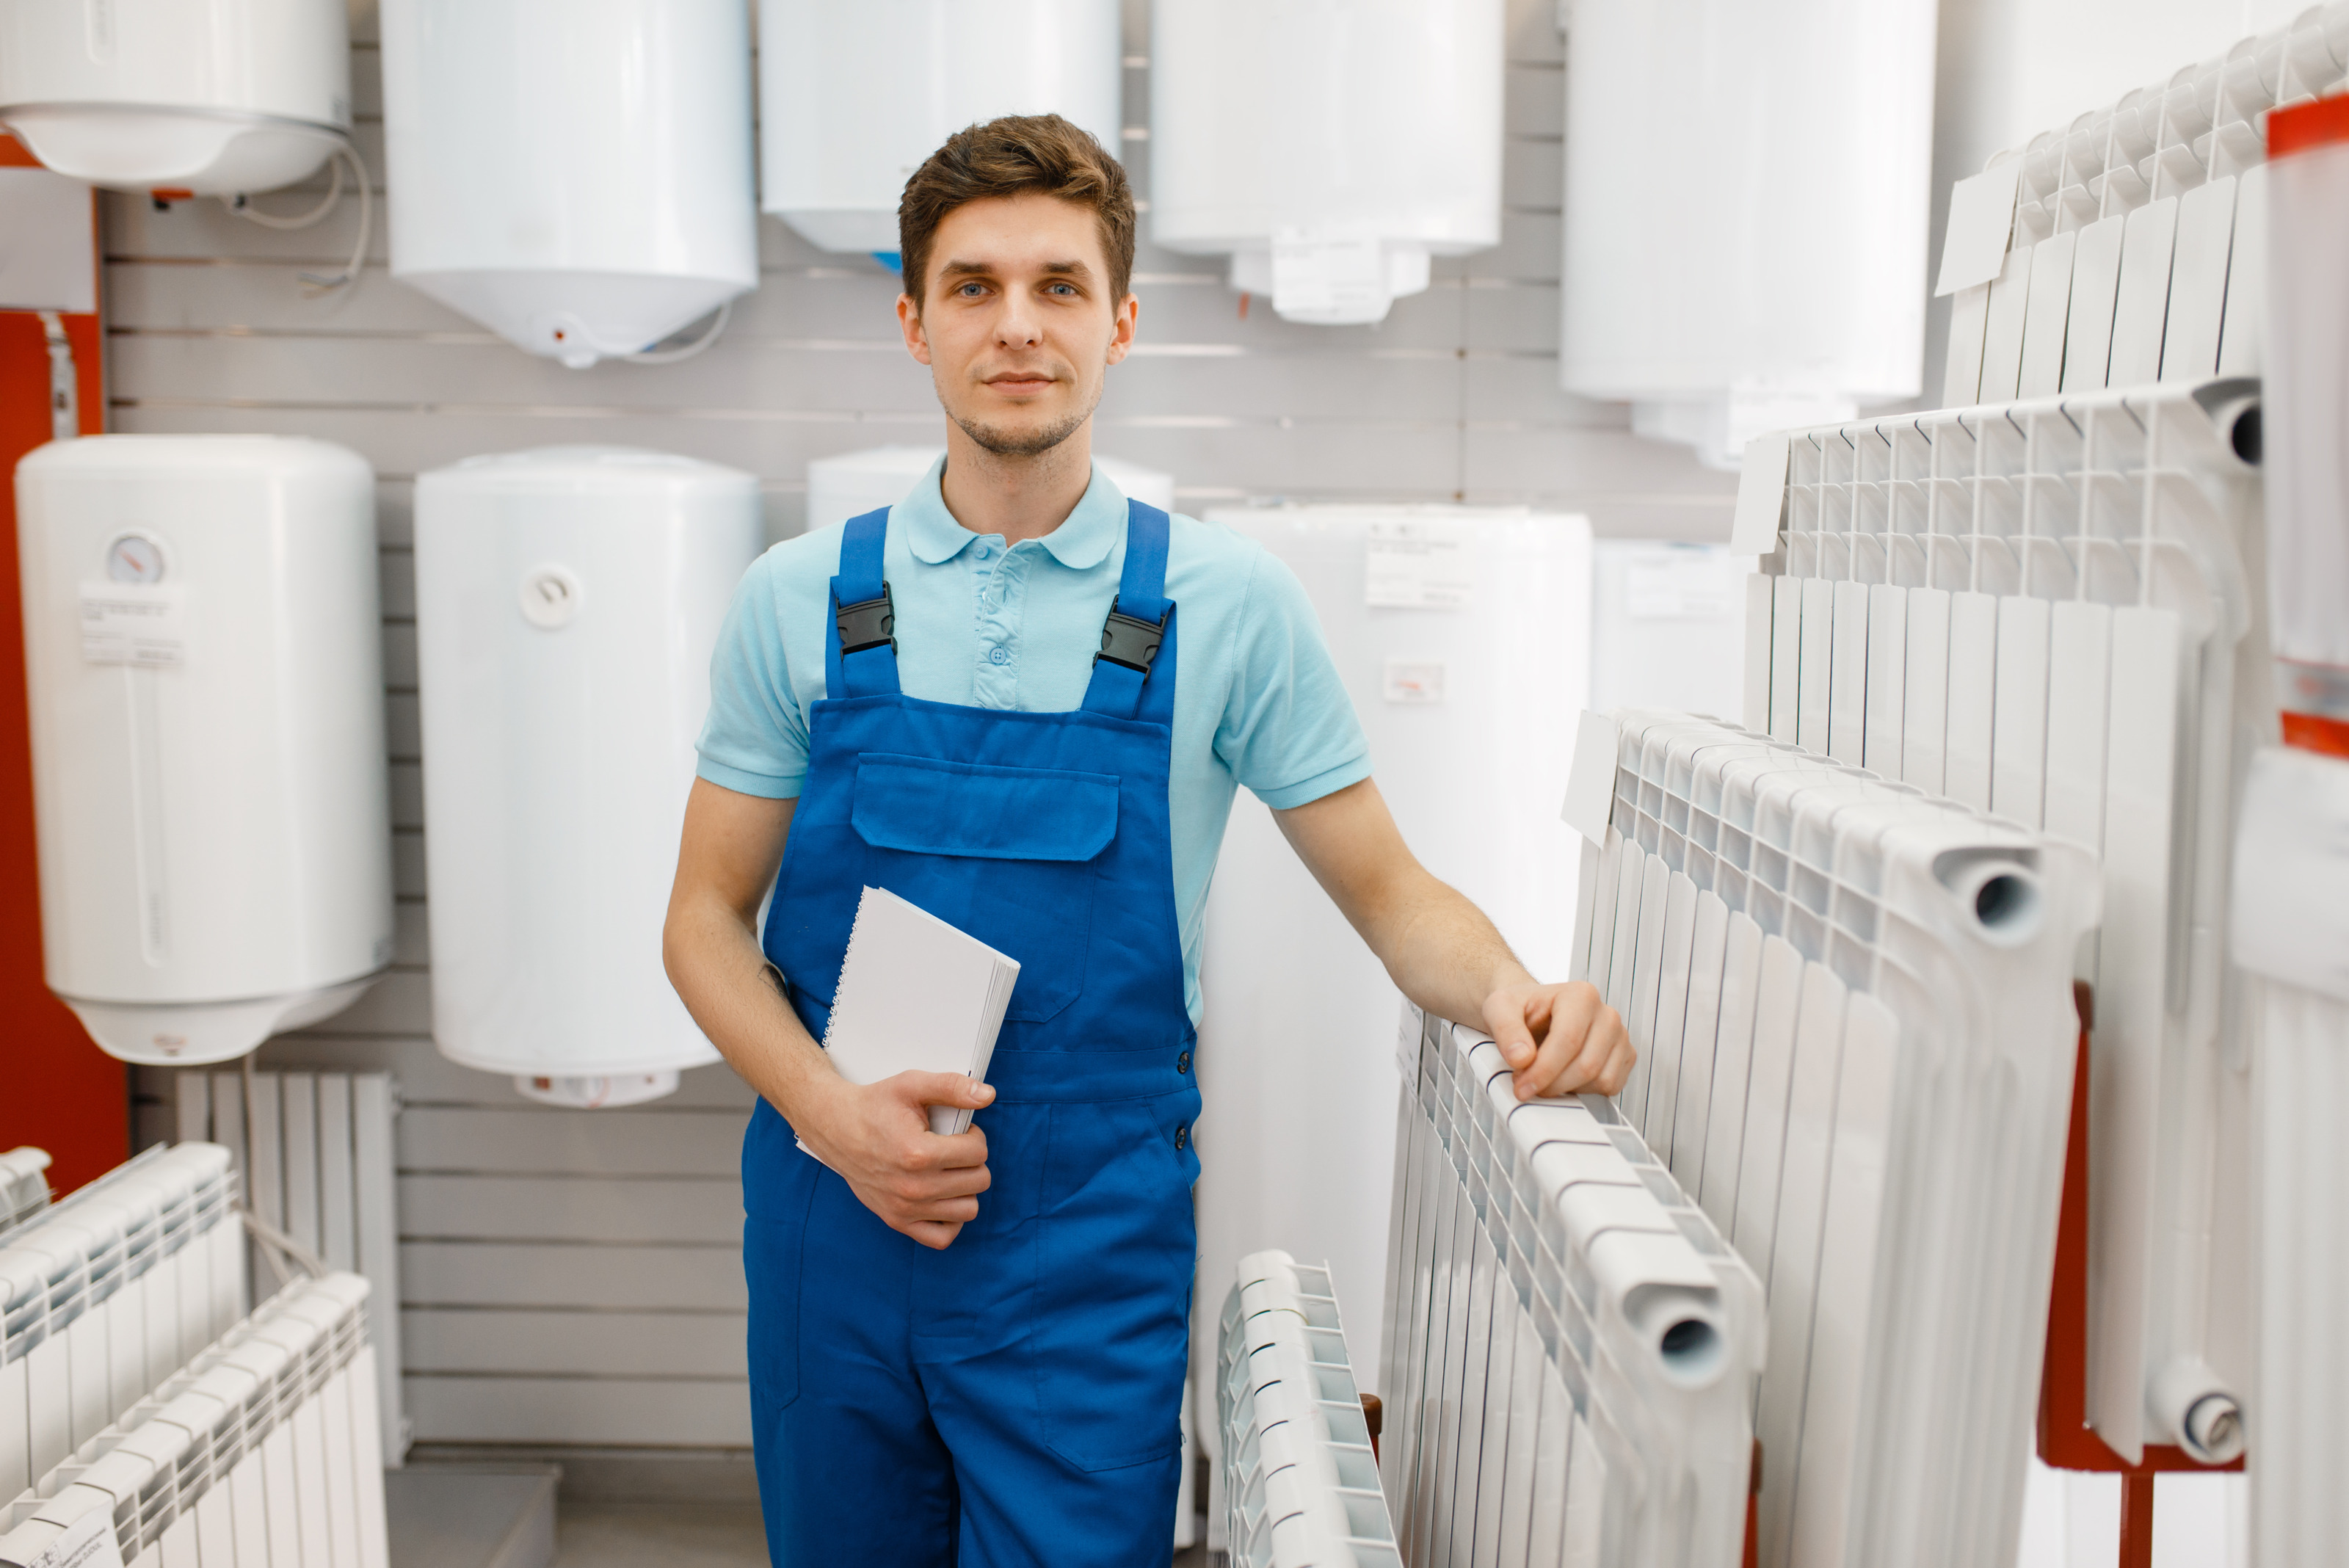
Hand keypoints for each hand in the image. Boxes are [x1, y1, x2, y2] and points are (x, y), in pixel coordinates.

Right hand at [792, 1071, 995, 1249]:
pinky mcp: (897, 1221)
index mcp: (918, 1153)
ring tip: (948, 1170)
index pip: (978, 1152)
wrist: (836, 1128)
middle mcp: (913, 1187)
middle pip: (978, 1181)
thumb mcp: (912, 1084)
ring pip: (968, 1209)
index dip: (975, 1136)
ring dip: (965, 1188)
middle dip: (973, 1160)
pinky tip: (943, 1196)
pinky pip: (943, 1237)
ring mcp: (904, 1209)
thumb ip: (952, 1087)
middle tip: (953, 1148)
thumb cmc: (876, 1105)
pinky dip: (950, 1219)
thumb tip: (989, 1095)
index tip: (959, 1131)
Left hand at [1482, 980, 1632, 1100]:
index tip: (1521, 1086)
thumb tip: (1522, 1058)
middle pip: (1586, 1065)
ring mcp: (1619, 1036)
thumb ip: (1506, 1029)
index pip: (1568, 1041)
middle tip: (1525, 1086)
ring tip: (1543, 1078)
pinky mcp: (1624, 1056)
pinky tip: (1563, 1078)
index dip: (1543, 1070)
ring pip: (1600, 1079)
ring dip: (1566, 1088)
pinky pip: (1611, 1086)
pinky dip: (1584, 1090)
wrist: (1533, 1012)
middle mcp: (1606, 1014)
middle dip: (1552, 1084)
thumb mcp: (1498, 1008)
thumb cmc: (1520, 1008)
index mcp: (1581, 995)